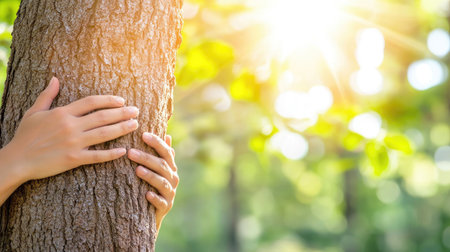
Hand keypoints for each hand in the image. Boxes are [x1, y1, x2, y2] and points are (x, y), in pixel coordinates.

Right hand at [3, 77, 139, 182]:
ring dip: (122, 128)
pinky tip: (123, 151)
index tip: (122, 101)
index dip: (109, 100)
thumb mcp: (34, 112)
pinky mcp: (74, 159)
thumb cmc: (25, 136)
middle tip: (136, 111)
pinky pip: (97, 156)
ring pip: (104, 134)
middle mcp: (71, 126)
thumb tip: (55, 78)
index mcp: (63, 113)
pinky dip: (111, 154)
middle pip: (102, 117)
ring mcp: (74, 143)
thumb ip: (47, 95)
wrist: (17, 160)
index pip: (91, 102)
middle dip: (122, 113)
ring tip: (135, 125)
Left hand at [127, 133, 178, 233]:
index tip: (143, 135)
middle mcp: (173, 179)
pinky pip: (161, 202)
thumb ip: (162, 154)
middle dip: (147, 158)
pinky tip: (147, 194)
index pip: (166, 152)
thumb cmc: (153, 186)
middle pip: (162, 166)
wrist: (151, 214)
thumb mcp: (158, 170)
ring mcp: (170, 193)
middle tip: (130, 152)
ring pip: (161, 182)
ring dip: (150, 176)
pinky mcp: (165, 207)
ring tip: (137, 170)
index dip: (156, 143)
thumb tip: (167, 135)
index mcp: (171, 167)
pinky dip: (155, 198)